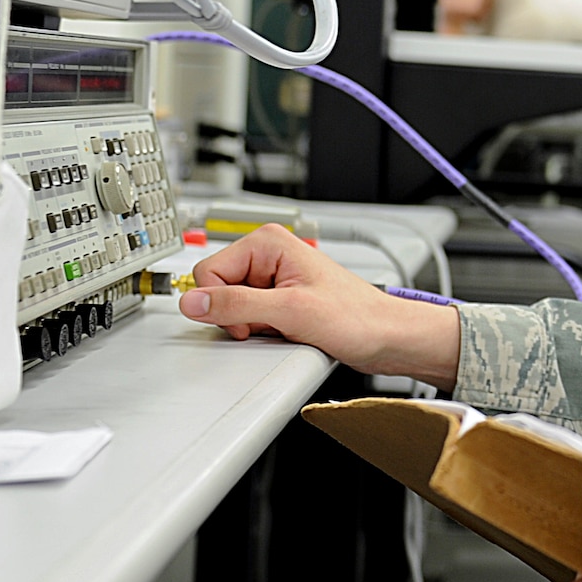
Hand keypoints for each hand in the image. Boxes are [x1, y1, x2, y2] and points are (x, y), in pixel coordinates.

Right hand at [178, 223, 460, 386]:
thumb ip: (237, 305)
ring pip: (232, 307)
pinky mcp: (280, 300)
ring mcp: (274, 279)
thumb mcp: (291, 312)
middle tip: (272, 324)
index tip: (247, 320)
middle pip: (218, 290)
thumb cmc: (358, 318)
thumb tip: (193, 300)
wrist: (388, 338)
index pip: (208, 271)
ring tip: (287, 326)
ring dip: (252, 325)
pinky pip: (250, 318)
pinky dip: (263, 331)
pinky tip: (288, 332)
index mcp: (268, 243)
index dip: (221, 303)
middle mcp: (269, 256)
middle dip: (238, 315)